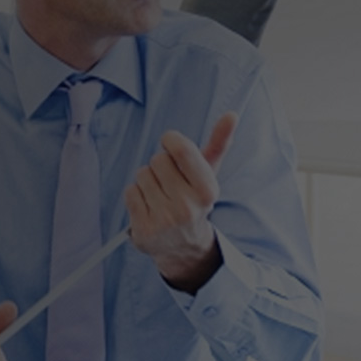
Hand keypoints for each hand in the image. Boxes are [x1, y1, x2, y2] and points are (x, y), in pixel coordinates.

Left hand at [125, 113, 234, 292]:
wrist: (185, 246)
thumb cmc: (194, 199)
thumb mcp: (209, 174)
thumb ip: (219, 143)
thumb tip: (231, 114)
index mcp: (207, 191)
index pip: (182, 149)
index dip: (171, 140)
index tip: (170, 144)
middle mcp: (188, 207)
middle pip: (158, 160)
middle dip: (160, 166)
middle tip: (169, 181)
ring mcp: (165, 220)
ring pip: (142, 175)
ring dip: (147, 181)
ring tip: (160, 195)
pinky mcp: (144, 230)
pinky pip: (130, 192)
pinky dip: (136, 195)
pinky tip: (148, 206)